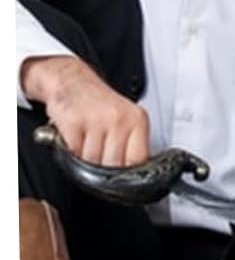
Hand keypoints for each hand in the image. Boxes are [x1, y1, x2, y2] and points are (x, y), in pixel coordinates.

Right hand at [21, 54, 151, 167]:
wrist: (73, 82)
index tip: (122, 177)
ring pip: (92, 163)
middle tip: (99, 155)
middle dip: (104, 169)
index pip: (137, 160)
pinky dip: (70, 154)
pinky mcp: (73, 123)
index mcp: (138, 120)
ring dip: (85, 161)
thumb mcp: (127, 119)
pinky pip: (73, 154)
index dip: (127, 174)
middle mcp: (119, 119)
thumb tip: (136, 174)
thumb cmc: (100, 104)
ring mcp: (96, 120)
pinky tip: (74, 141)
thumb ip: (132, 144)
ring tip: (87, 143)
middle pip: (113, 166)